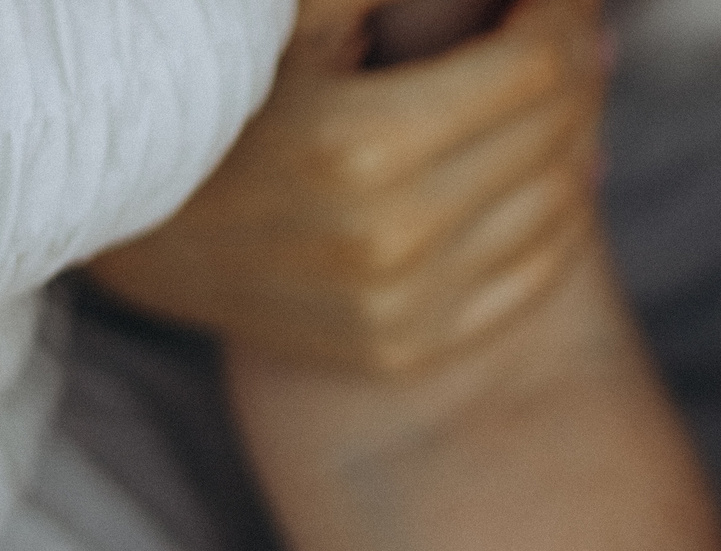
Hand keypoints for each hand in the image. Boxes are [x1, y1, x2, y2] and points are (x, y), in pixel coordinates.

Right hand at [87, 0, 603, 375]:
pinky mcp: (406, 347)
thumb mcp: (283, 26)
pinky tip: (561, 167)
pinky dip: (561, 212)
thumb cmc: (218, 97)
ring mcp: (402, 305)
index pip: (534, 66)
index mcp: (361, 143)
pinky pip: (535, 274)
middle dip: (579, 64)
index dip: (564, 12)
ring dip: (580, 134)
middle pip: (555, 131)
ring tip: (571, 87)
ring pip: (560, 203)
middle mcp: (390, 237)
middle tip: (575, 29)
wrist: (140, 231)